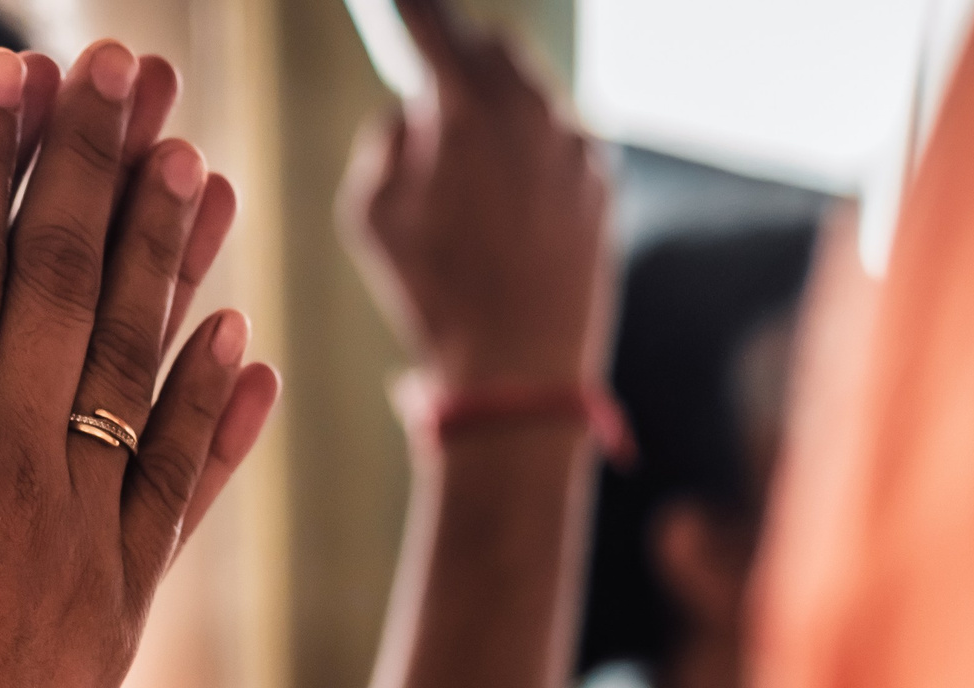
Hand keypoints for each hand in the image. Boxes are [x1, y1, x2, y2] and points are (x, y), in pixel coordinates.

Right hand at [0, 43, 276, 687]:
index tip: (11, 72)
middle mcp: (10, 465)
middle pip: (63, 282)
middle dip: (96, 162)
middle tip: (130, 65)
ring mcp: (80, 531)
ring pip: (140, 360)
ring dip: (173, 251)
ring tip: (199, 158)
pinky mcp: (123, 600)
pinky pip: (183, 480)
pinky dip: (219, 405)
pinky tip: (244, 338)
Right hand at [339, 0, 610, 389]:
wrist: (518, 366)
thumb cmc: (432, 293)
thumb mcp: (371, 216)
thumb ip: (385, 142)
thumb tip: (413, 112)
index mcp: (470, 108)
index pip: (435, 29)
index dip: (411, 14)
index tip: (396, 6)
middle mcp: (533, 110)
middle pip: (494, 48)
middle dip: (462, 55)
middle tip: (434, 71)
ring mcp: (575, 142)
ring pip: (534, 91)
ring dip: (500, 99)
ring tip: (471, 133)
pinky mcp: (602, 179)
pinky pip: (562, 137)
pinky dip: (533, 144)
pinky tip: (509, 184)